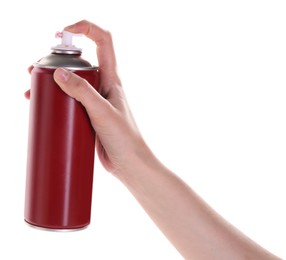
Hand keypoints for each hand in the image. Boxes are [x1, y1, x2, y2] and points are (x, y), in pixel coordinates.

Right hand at [26, 20, 148, 175]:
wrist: (129, 163)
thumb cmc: (125, 138)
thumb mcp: (102, 112)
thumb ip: (83, 91)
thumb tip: (58, 73)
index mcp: (111, 79)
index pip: (103, 42)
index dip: (86, 29)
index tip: (64, 32)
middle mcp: (102, 87)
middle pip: (79, 63)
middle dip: (57, 60)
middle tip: (35, 68)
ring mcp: (94, 102)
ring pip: (71, 84)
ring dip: (52, 82)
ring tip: (32, 89)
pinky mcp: (88, 116)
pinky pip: (70, 102)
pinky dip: (55, 101)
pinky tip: (43, 106)